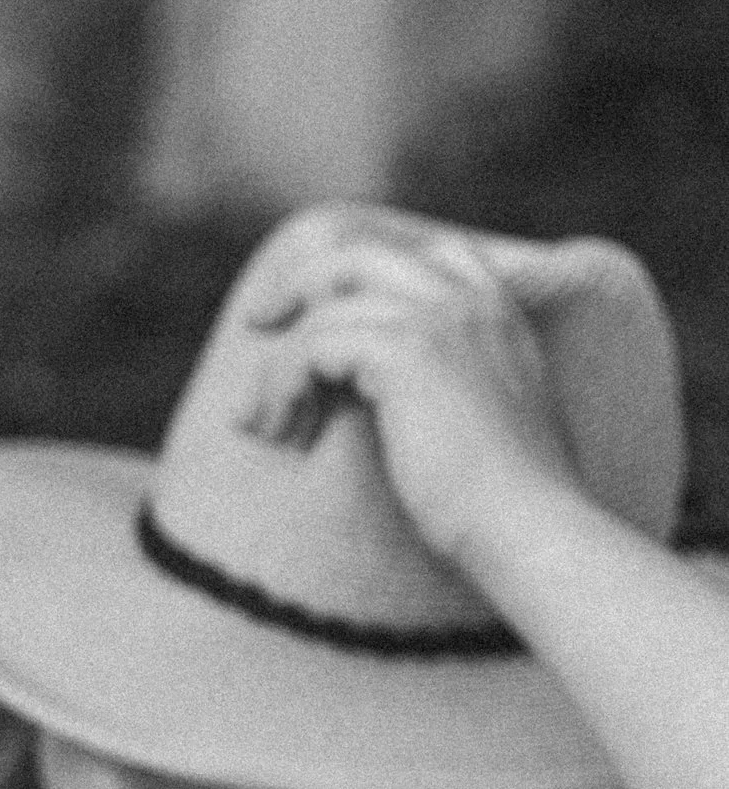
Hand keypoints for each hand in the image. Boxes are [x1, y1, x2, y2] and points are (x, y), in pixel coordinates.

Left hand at [232, 205, 611, 578]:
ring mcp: (441, 321)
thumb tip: (390, 407)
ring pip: (325, 305)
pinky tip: (284, 432)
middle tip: (258, 322)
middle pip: (362, 256)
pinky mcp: (407, 353)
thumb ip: (451, 396)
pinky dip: (282, 384)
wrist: (530, 532)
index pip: (429, 256)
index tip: (317, 318)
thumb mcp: (486, 433)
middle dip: (299, 284)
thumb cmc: (507, 512)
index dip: (360, 279)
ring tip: (260, 424)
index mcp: (499, 319)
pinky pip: (313, 344)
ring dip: (278, 365)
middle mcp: (472, 305)